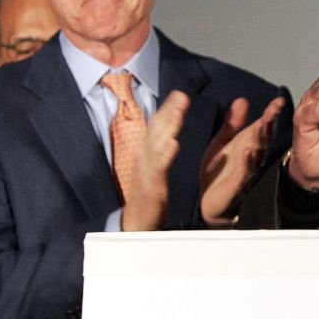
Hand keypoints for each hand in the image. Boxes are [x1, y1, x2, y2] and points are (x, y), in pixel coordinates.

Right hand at [121, 90, 189, 230]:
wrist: (137, 224)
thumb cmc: (149, 196)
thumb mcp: (156, 170)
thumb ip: (161, 152)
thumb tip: (169, 136)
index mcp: (148, 154)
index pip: (158, 128)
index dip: (168, 110)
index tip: (180, 94)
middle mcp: (144, 158)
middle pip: (157, 131)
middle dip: (169, 112)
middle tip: (181, 94)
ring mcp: (145, 172)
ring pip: (156, 145)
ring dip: (167, 127)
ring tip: (179, 112)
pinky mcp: (150, 187)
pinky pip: (157, 168)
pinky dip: (165, 155)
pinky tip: (174, 143)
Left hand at [200, 95, 286, 224]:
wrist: (207, 201)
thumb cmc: (219, 171)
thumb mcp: (223, 141)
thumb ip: (232, 123)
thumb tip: (242, 100)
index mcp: (249, 145)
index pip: (263, 128)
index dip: (271, 115)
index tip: (278, 102)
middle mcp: (252, 158)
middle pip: (263, 140)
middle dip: (268, 125)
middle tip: (272, 111)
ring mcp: (246, 172)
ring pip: (256, 156)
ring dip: (259, 142)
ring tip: (260, 127)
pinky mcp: (235, 185)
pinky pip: (243, 173)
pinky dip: (246, 162)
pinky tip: (247, 151)